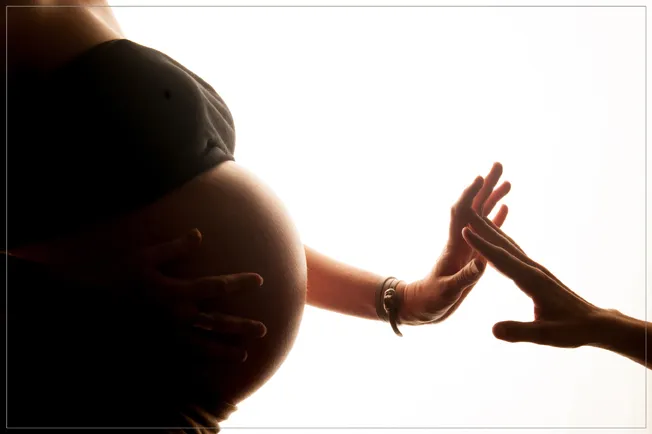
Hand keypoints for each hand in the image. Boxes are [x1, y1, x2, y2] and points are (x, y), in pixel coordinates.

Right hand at [71, 228, 267, 362]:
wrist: (83, 306)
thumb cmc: (114, 275)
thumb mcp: (145, 257)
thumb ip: (175, 247)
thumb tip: (198, 234)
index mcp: (176, 291)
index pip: (217, 286)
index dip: (240, 282)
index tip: (259, 279)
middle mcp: (176, 316)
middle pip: (218, 322)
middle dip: (242, 326)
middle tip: (263, 329)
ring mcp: (166, 336)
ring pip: (204, 346)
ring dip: (226, 350)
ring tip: (244, 355)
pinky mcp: (155, 348)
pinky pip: (182, 359)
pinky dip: (199, 363)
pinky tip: (210, 365)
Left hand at [399, 162, 510, 324]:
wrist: (422, 308)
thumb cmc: (430, 301)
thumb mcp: (447, 292)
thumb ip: (464, 278)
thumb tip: (482, 263)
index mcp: (454, 247)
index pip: (461, 215)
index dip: (469, 196)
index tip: (479, 178)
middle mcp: (462, 241)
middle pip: (473, 207)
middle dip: (484, 186)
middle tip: (498, 165)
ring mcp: (468, 246)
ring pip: (481, 216)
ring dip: (492, 197)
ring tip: (507, 181)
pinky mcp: (473, 255)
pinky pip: (487, 232)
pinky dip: (496, 218)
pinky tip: (505, 207)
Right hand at [461, 213, 607, 347]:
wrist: (595, 323)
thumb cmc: (572, 330)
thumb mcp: (546, 335)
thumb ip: (519, 331)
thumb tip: (493, 330)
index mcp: (532, 280)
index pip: (502, 260)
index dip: (482, 246)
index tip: (465, 230)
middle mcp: (532, 269)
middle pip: (503, 244)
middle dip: (483, 227)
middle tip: (464, 210)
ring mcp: (534, 269)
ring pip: (508, 245)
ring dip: (490, 230)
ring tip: (475, 218)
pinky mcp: (535, 273)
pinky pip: (512, 253)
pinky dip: (499, 242)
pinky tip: (493, 241)